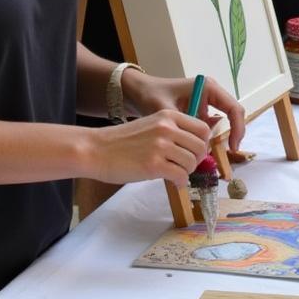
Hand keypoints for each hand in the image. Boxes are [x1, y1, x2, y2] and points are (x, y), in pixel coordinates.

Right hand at [89, 109, 210, 185]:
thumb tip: (194, 146)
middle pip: (200, 146)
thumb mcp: (151, 125)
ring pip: (191, 162)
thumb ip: (171, 131)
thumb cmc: (122, 141)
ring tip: (177, 174)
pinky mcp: (153, 165)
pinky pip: (180, 175)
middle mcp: (167, 128)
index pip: (202, 128)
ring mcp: (160, 146)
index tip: (195, 152)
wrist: (96, 150)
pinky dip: (180, 182)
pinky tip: (174, 183)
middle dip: (197, 159)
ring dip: (187, 172)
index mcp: (168, 116)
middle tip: (187, 166)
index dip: (202, 143)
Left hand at [124, 71, 245, 151]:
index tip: (232, 147)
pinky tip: (197, 153)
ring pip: (221, 124)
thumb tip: (197, 149)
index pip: (233, 108)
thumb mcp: (168, 112)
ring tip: (206, 156)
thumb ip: (183, 128)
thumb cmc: (152, 96)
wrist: (140, 93)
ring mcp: (206, 104)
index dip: (237, 128)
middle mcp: (211, 94)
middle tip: (225, 155)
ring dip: (218, 140)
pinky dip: (206, 141)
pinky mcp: (199, 112)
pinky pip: (209, 128)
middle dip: (230, 135)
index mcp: (208, 88)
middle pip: (232, 116)